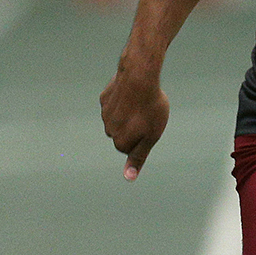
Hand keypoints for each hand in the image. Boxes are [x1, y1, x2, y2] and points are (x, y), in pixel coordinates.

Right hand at [100, 63, 169, 180]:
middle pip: (125, 133)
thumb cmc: (150, 108)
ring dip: (130, 112)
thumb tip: (128, 177)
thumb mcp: (150, 137)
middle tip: (148, 114)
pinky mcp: (105, 98)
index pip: (133, 148)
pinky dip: (125, 98)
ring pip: (120, 117)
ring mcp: (105, 113)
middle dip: (135, 126)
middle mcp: (109, 129)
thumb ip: (138, 157)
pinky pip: (116, 102)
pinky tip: (133, 92)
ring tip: (142, 101)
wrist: (139, 77)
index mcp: (120, 142)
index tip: (151, 127)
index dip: (145, 137)